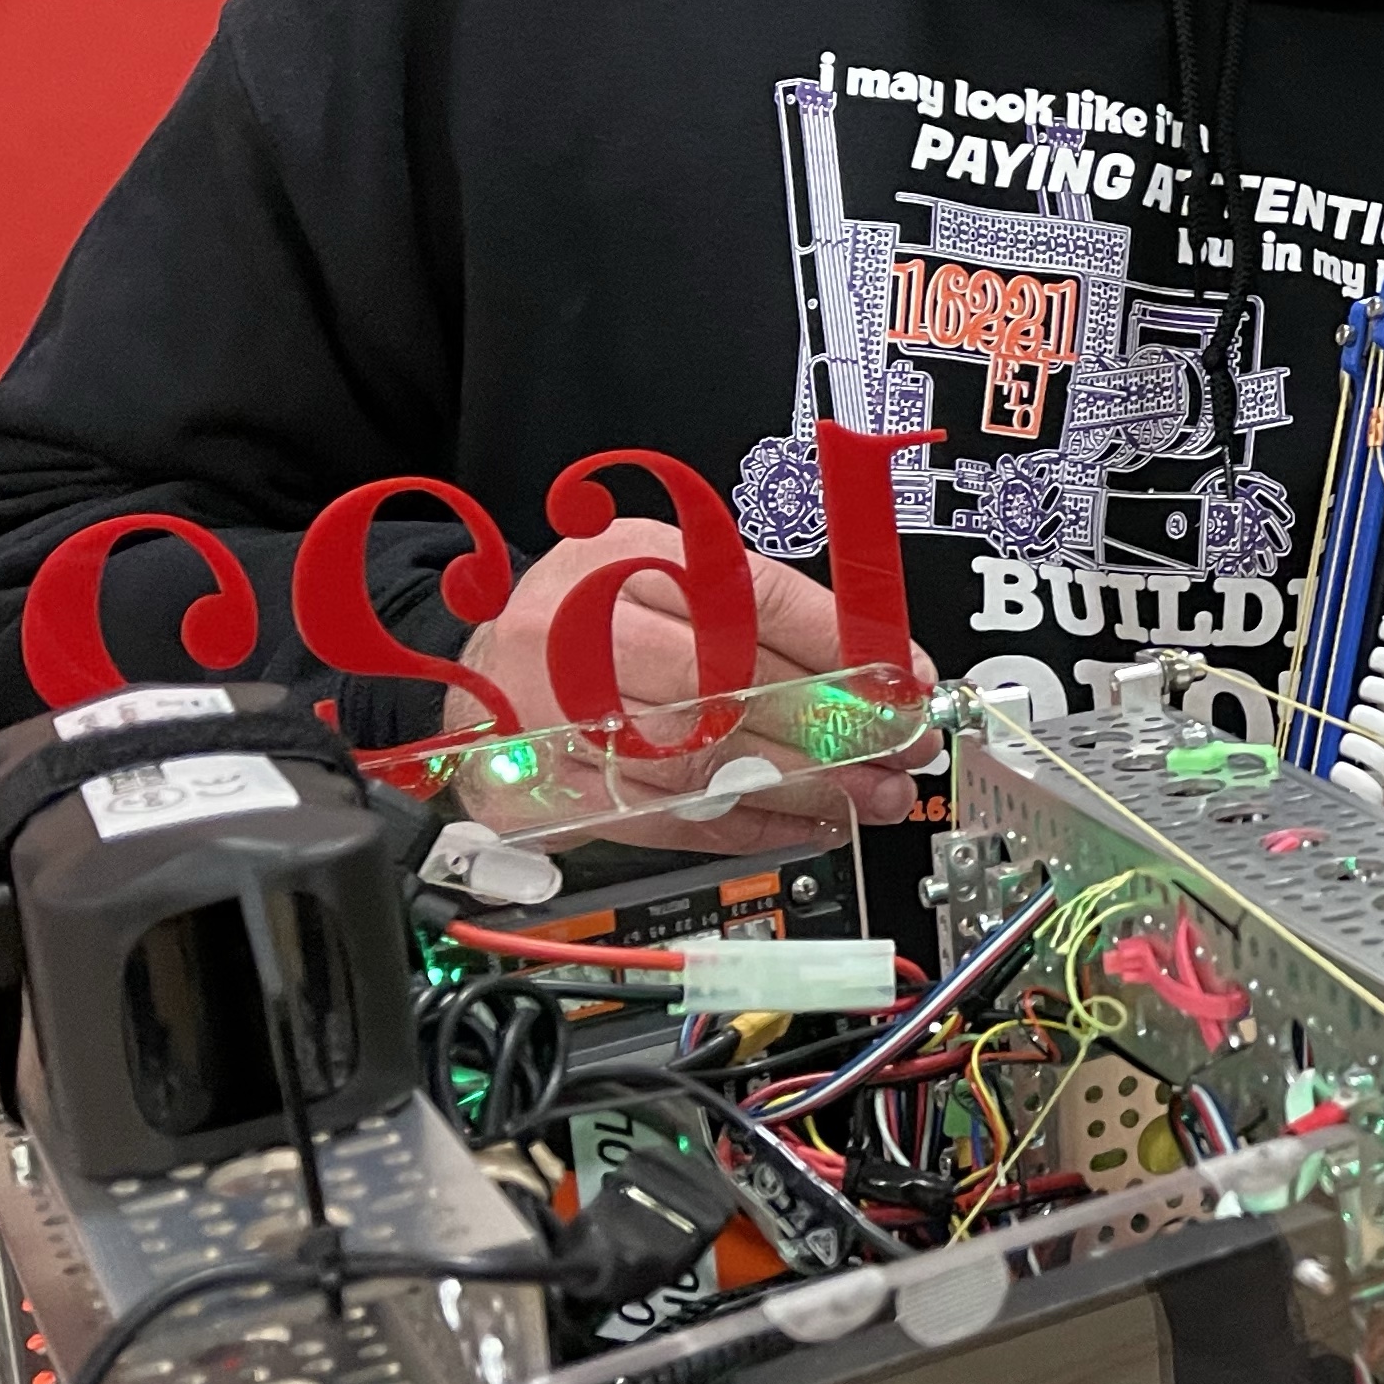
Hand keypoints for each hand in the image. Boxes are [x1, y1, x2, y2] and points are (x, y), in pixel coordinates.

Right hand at [451, 521, 936, 849]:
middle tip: (902, 747)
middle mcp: (581, 631)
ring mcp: (554, 716)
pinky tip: (806, 823)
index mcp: (623, 558)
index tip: (907, 678)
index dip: (843, 643)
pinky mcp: (548, 789)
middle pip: (731, 683)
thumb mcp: (669, 577)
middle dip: (837, 724)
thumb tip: (882, 667)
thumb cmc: (592, 621)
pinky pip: (668, 818)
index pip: (750, 596)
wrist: (477, 671)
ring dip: (806, 786)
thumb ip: (764, 614)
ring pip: (705, 761)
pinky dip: (748, 825)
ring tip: (871, 796)